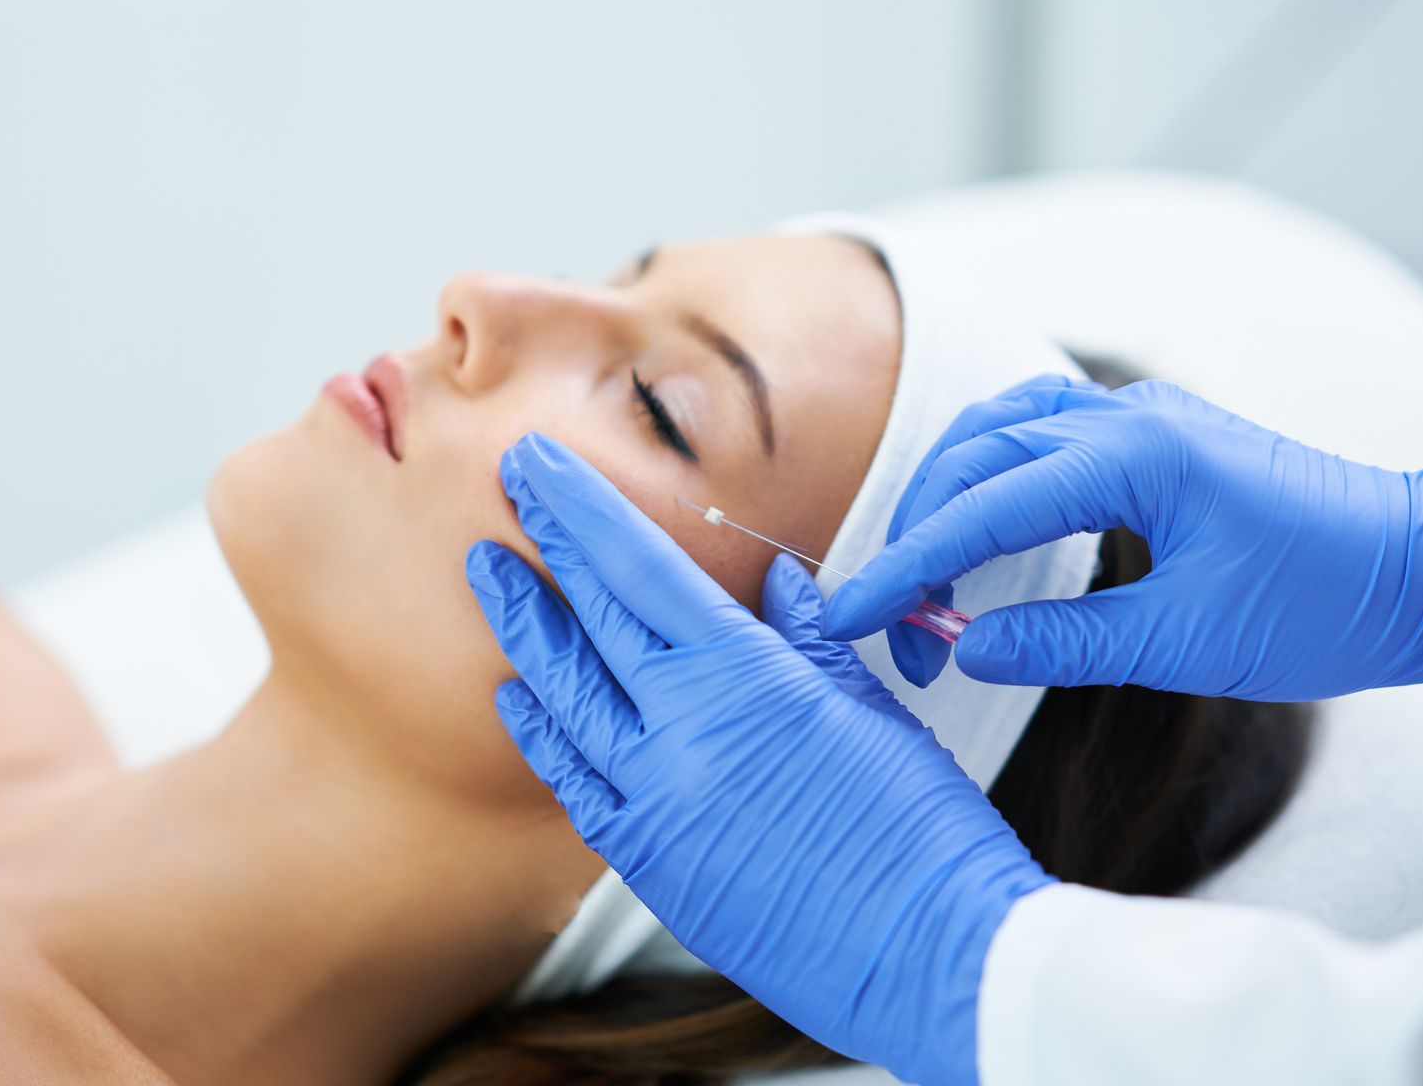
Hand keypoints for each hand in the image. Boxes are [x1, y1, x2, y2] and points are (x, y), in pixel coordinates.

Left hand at [465, 432, 1050, 1085]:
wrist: (934, 961)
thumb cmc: (923, 830)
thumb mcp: (871, 710)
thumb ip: (808, 641)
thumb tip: (776, 582)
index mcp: (743, 678)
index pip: (638, 568)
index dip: (579, 509)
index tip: (536, 462)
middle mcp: (680, 732)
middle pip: (592, 618)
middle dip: (541, 544)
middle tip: (506, 486)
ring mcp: (654, 802)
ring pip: (563, 696)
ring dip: (524, 630)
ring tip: (487, 573)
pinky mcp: (650, 864)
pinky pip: (573, 784)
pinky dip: (542, 733)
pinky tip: (519, 697)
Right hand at [823, 376, 1422, 699]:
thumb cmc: (1328, 605)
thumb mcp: (1189, 643)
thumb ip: (1064, 642)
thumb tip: (966, 646)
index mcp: (1133, 456)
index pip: (981, 507)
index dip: (904, 565)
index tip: (848, 614)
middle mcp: (1127, 418)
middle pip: (973, 456)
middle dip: (919, 537)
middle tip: (900, 627)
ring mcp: (1140, 417)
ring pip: (999, 430)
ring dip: (949, 496)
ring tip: (930, 578)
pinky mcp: (1153, 435)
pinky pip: (1040, 432)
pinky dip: (992, 475)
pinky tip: (985, 524)